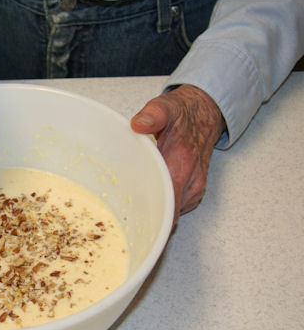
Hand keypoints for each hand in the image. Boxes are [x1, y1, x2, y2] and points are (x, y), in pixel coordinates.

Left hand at [130, 85, 225, 223]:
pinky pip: (176, 209)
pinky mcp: (193, 192)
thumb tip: (138, 124)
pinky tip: (148, 201)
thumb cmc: (183, 114)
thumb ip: (153, 115)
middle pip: (169, 215)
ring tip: (134, 211)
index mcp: (182, 162)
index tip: (133, 222)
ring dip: (155, 215)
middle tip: (125, 220)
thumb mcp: (165, 107)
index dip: (152, 217)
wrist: (205, 114)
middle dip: (148, 221)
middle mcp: (190, 179)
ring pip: (173, 215)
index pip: (168, 202)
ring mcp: (194, 188)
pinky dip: (162, 208)